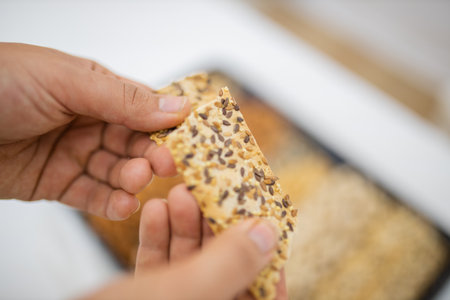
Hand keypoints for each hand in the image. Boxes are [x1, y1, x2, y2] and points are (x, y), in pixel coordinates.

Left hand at [0, 43, 189, 219]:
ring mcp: (72, 153)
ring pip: (116, 172)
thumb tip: (179, 107)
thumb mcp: (66, 82)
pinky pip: (91, 196)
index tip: (185, 142)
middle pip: (133, 144)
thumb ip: (123, 98)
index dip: (165, 127)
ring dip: (131, 180)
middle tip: (162, 166)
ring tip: (135, 183)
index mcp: (95, 90)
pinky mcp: (55, 183)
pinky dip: (110, 203)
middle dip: (150, 156)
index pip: (143, 109)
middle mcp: (88, 121)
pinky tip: (123, 205)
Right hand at [128, 184, 284, 299]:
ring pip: (191, 263)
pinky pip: (161, 267)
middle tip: (209, 191)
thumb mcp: (182, 293)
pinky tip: (154, 210)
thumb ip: (230, 264)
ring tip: (176, 192)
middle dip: (217, 226)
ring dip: (184, 225)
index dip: (266, 253)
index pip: (265, 292)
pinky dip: (158, 237)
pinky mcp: (149, 299)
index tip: (258, 213)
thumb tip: (268, 232)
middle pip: (227, 269)